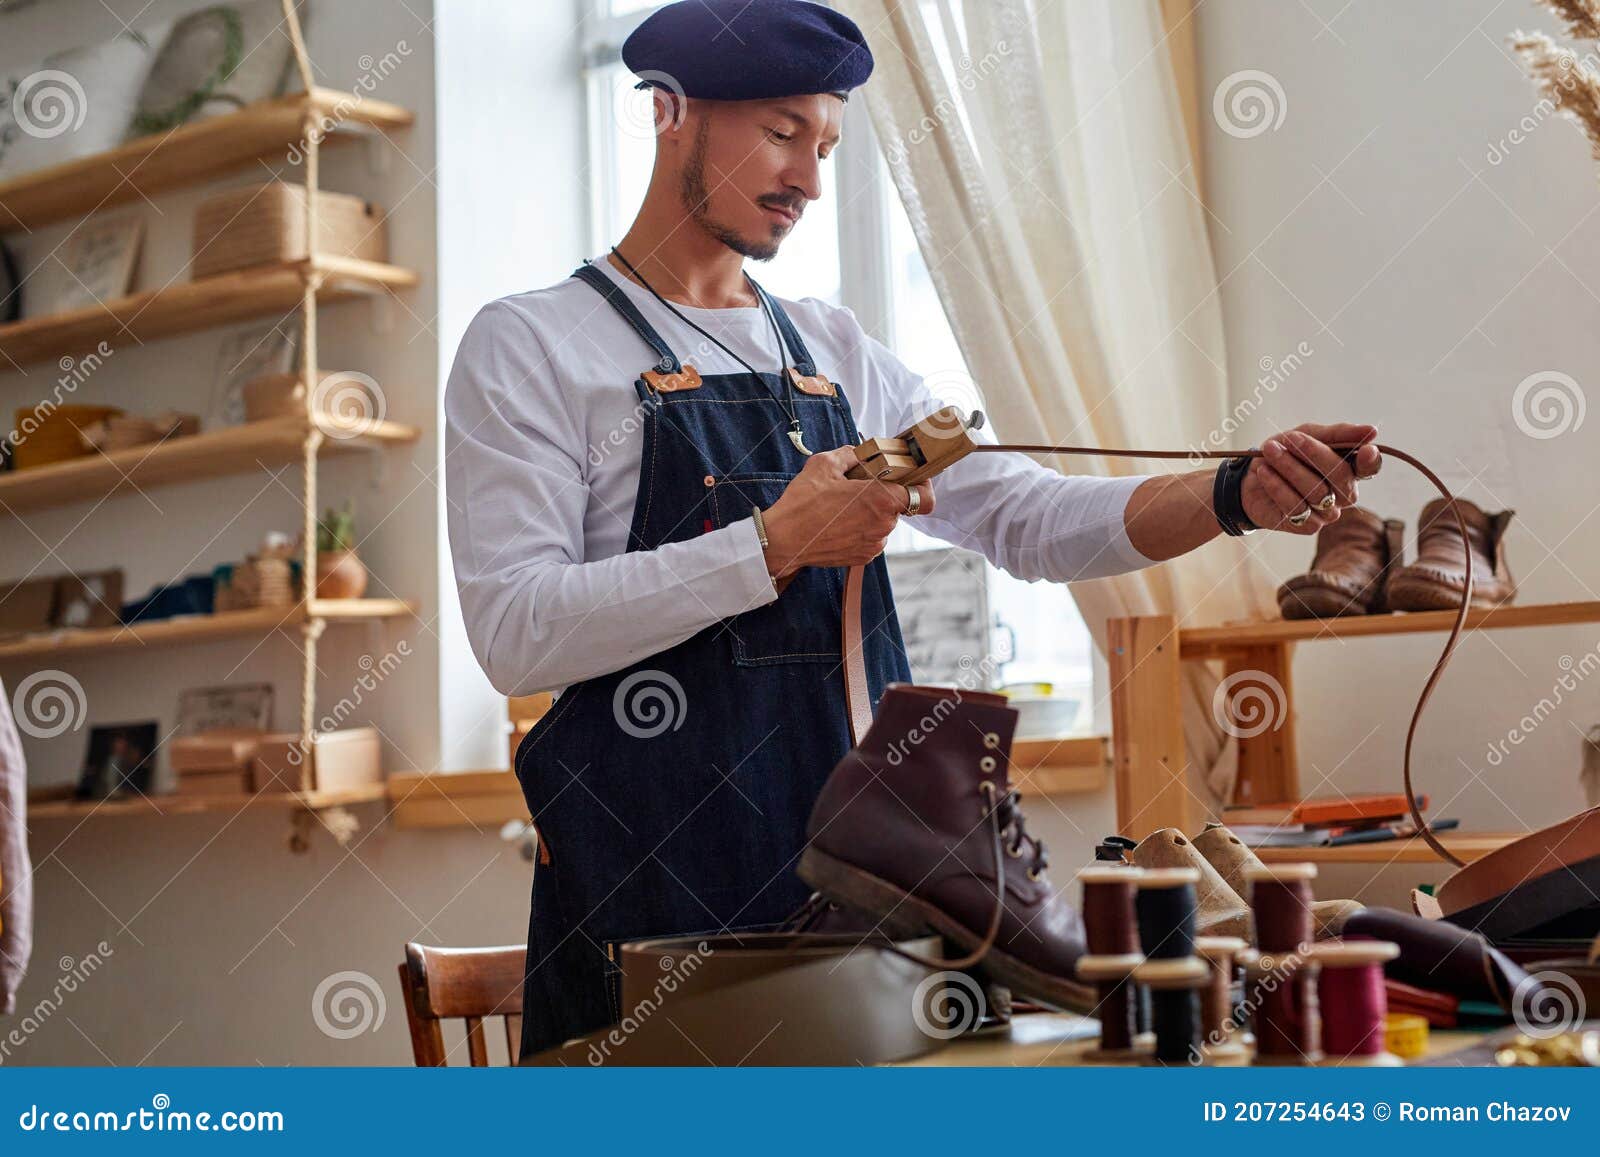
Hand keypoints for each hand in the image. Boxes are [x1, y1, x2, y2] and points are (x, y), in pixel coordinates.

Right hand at [760, 447, 935, 578]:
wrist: (783, 541)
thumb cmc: (803, 503)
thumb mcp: (824, 464)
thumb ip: (851, 454)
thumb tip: (862, 452)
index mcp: (881, 499)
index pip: (924, 496)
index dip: (924, 486)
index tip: (913, 478)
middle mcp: (884, 524)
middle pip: (899, 506)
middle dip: (884, 495)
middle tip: (859, 487)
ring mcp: (875, 544)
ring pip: (884, 521)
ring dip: (871, 512)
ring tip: (842, 507)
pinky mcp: (864, 557)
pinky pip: (872, 537)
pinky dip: (862, 528)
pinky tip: (838, 522)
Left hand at [1240, 423, 1380, 533]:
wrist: (1249, 479)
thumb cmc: (1285, 453)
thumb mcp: (1307, 435)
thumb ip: (1337, 434)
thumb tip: (1372, 431)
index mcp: (1350, 469)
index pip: (1370, 468)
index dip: (1371, 461)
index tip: (1366, 450)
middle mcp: (1344, 493)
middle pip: (1341, 475)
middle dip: (1313, 453)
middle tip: (1290, 438)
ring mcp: (1328, 512)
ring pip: (1317, 491)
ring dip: (1290, 467)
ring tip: (1270, 451)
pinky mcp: (1308, 527)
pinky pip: (1297, 507)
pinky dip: (1277, 486)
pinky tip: (1265, 473)